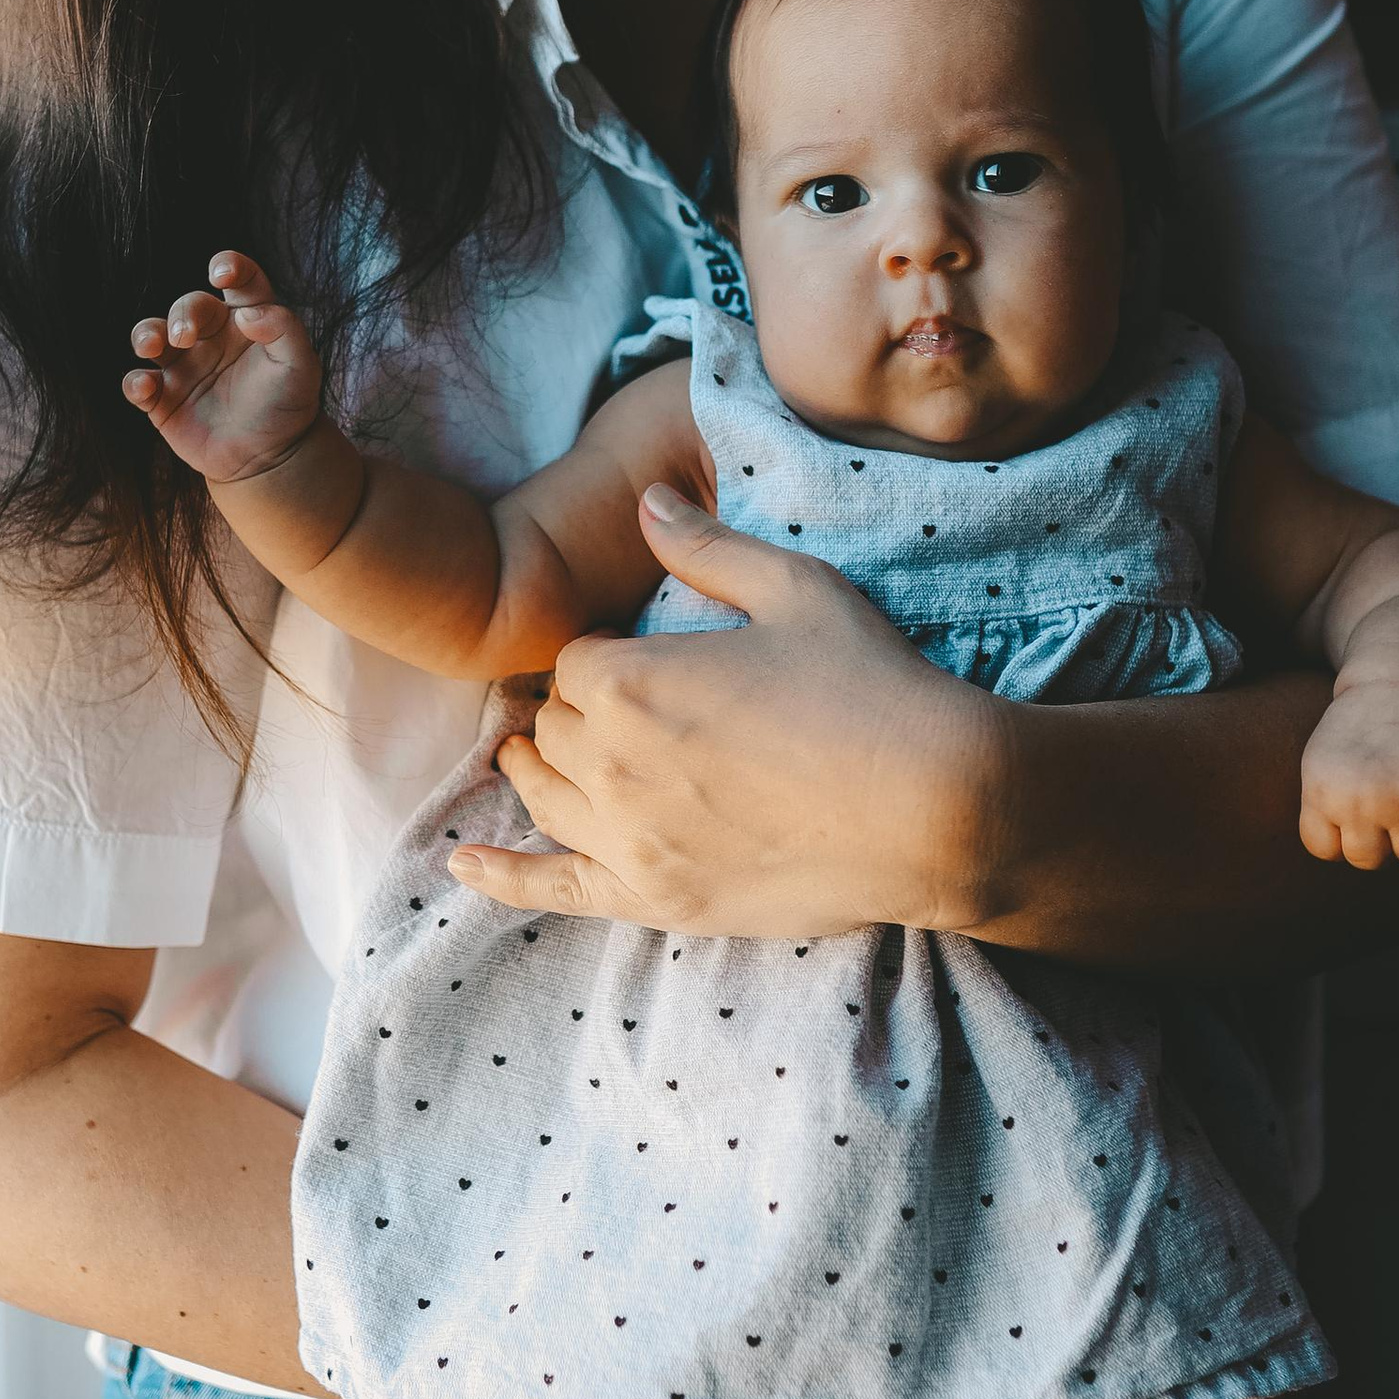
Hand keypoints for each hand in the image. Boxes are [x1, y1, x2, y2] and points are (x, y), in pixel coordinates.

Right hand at [122, 250, 322, 486]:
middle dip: (182, 314)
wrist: (270, 458)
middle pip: (188, 307)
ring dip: (146, 334)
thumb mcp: (300, 366)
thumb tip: (248, 314)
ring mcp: (183, 366)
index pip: (238, 281)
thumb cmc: (287, 405)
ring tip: (152, 346)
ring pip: (151, 334)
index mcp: (246, 318)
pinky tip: (147, 387)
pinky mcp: (163, 398)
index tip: (221, 273)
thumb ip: (284, 330)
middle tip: (185, 336)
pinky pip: (137, 383)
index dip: (229, 267)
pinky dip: (135, 382)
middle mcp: (209, 335)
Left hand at [444, 484, 1002, 934]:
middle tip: (617, 707)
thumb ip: (705, 547)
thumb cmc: (872, 688)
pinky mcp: (656, 899)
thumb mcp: (794, 589)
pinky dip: (500, 875)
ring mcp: (628, 840)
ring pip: (543, 797)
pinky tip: (461, 863)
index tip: (642, 659)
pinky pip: (551, 890)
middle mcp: (610, 762)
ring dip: (540, 771)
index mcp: (629, 678)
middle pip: (552, 729)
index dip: (604, 657)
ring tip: (542, 757)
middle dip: (577, 712)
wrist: (937, 807)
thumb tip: (643, 499)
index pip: (572, 662)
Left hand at [1297, 686, 1398, 866]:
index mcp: (1325, 792)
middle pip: (1369, 861)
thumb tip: (1349, 861)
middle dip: (1376, 838)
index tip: (1347, 800)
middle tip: (1381, 799)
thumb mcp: (1319, 768)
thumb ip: (1323, 817)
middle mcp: (1366, 800)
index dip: (1338, 830)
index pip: (1326, 850)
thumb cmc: (1358, 736)